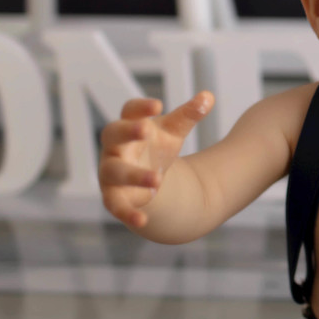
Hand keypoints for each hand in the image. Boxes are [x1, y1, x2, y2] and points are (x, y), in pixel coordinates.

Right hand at [98, 91, 213, 228]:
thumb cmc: (157, 147)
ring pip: (115, 171)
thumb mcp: (174, 131)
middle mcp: (115, 147)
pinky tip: (142, 222)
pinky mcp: (113, 197)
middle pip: (113, 134)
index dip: (140, 107)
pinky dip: (127, 214)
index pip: (129, 110)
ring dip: (133, 175)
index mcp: (129, 125)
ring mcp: (111, 172)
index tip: (158, 105)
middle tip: (145, 129)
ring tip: (157, 181)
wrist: (149, 179)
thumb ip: (189, 114)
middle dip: (127, 131)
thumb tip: (208, 97)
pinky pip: (115, 206)